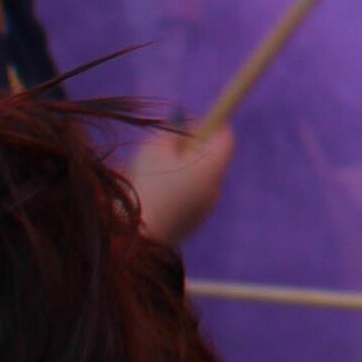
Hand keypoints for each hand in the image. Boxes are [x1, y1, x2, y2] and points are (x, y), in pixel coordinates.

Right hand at [129, 118, 238, 245]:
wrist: (136, 237)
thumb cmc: (146, 185)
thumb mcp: (154, 148)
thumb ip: (172, 131)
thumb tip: (182, 124)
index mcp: (212, 167)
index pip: (225, 136)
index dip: (208, 125)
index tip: (186, 125)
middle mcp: (215, 188)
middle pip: (211, 157)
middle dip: (190, 148)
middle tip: (163, 147)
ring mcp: (204, 209)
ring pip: (197, 178)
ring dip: (179, 170)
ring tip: (149, 173)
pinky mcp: (191, 224)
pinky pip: (187, 198)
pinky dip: (174, 190)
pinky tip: (150, 194)